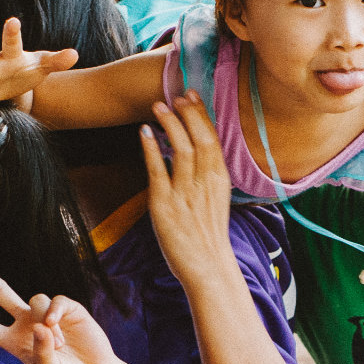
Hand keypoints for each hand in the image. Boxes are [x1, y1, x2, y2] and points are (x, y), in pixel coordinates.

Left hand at [0, 249, 129, 363]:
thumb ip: (42, 354)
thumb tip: (41, 327)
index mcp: (11, 341)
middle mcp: (24, 322)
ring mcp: (44, 313)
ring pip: (33, 299)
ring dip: (44, 325)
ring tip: (61, 346)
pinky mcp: (66, 308)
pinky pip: (54, 300)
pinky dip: (55, 312)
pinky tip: (60, 326)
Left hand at [140, 92, 233, 271]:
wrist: (208, 268)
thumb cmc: (209, 236)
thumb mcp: (216, 201)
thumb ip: (208, 177)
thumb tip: (197, 155)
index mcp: (220, 180)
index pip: (212, 139)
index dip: (201, 115)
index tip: (191, 96)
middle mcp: (205, 183)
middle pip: (199, 138)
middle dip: (187, 113)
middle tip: (175, 95)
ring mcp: (185, 194)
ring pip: (180, 149)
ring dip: (169, 124)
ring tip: (158, 106)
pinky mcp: (164, 206)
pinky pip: (157, 171)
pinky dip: (150, 149)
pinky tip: (144, 133)